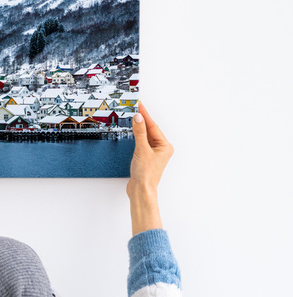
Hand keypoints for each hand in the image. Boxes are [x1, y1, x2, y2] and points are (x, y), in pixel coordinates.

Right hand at [126, 102, 173, 234]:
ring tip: (132, 115)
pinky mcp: (145, 158)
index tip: (139, 104)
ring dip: (138, 127)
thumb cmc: (146, 174)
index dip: (145, 115)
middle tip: (134, 107)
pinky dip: (136, 136)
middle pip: (150, 129)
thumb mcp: (142, 150)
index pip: (153, 126)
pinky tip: (131, 131)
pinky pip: (141, 142)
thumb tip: (139, 117)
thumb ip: (140, 132)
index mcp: (165, 146)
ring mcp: (153, 153)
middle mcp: (161, 149)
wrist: (141, 191)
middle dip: (142, 119)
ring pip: (145, 136)